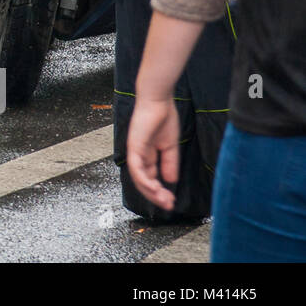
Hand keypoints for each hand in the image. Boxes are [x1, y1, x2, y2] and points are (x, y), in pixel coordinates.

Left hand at [126, 97, 180, 211]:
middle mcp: (138, 155)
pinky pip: (137, 168)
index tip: (172, 200)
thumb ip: (169, 163)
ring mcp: (134, 151)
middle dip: (156, 195)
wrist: (159, 101)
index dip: (160, 191)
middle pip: (143, 182)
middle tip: (169, 205)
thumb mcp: (169, 146)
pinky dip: (144, 180)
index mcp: (147, 155)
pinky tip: (155, 188)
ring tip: (164, 199)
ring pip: (139, 178)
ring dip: (151, 191)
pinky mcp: (134, 146)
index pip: (150, 178)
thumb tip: (170, 181)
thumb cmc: (163, 118)